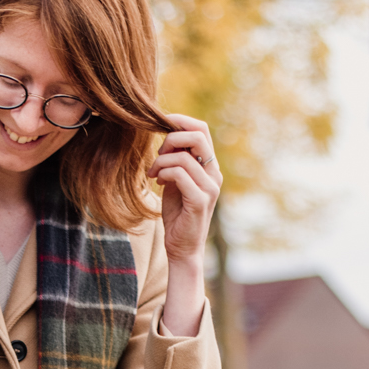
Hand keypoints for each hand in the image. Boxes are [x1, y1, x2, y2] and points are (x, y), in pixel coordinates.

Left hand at [148, 114, 220, 265]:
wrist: (182, 248)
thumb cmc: (177, 214)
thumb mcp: (175, 181)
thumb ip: (176, 161)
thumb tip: (165, 137)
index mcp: (210, 167)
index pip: (201, 130)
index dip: (180, 121)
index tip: (159, 126)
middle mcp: (214, 174)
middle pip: (197, 135)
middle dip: (170, 138)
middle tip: (157, 155)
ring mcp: (210, 187)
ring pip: (184, 156)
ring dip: (161, 161)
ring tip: (153, 174)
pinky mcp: (200, 200)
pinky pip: (179, 173)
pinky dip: (164, 173)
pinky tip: (158, 183)